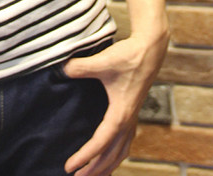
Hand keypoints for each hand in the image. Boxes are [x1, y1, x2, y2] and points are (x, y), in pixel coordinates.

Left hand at [63, 31, 168, 175]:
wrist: (150, 49)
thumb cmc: (129, 56)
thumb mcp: (103, 60)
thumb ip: (81, 66)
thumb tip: (61, 69)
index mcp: (120, 113)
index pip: (100, 144)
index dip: (84, 157)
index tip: (69, 166)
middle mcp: (128, 121)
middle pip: (110, 155)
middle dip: (93, 170)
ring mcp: (132, 119)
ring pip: (120, 153)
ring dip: (106, 167)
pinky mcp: (132, 114)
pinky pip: (125, 144)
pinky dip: (116, 157)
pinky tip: (109, 159)